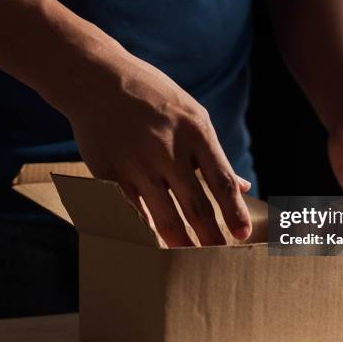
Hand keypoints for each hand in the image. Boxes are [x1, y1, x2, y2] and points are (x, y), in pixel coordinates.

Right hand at [65, 48, 251, 246]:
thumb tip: (242, 187)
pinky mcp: (111, 172)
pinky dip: (146, 230)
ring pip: (164, 215)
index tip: (243, 235)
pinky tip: (156, 245)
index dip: (234, 212)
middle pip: (195, 205)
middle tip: (219, 260)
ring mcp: (137, 162)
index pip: (221, 181)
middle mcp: (168, 149)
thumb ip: (213, 155)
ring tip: (190, 260)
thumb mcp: (191, 114)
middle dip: (210, 238)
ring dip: (180, 243)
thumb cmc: (153, 97)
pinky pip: (132, 210)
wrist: (98, 81)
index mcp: (195, 131)